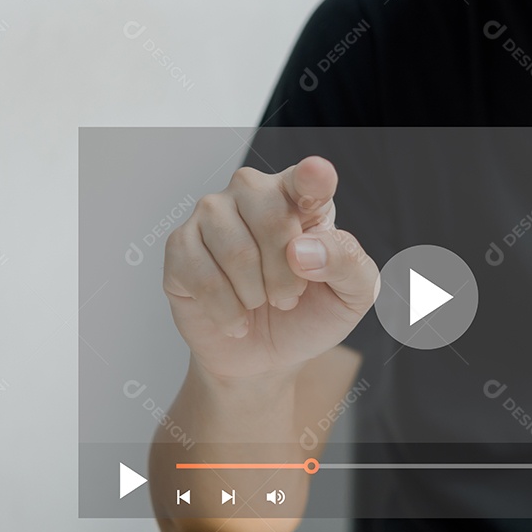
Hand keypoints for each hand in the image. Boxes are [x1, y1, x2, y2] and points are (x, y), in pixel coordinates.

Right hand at [163, 156, 378, 381]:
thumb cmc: (308, 315)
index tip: (318, 174)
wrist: (264, 357)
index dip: (312, 177)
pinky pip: (204, 277)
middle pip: (271, 216)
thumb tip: (303, 249)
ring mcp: (211, 216)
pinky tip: (236, 318)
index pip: (307, 178)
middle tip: (288, 297)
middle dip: (286, 273)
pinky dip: (228, 311)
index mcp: (299, 196)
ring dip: (256, 294)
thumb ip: (347, 262)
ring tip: (260, 303)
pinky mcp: (180, 247)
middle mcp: (252, 193)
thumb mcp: (351, 295)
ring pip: (236, 249)